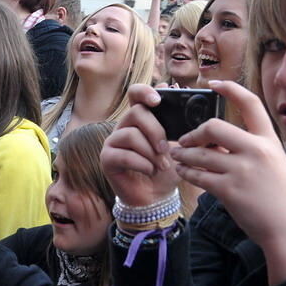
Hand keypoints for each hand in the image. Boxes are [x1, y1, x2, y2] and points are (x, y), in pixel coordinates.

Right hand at [100, 84, 180, 206]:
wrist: (157, 197)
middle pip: (136, 112)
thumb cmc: (166, 169)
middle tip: (165, 149)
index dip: (144, 92)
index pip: (135, 94)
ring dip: (150, 152)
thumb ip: (177, 120)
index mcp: (140, 118)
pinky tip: (149, 171)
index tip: (158, 101)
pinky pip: (123, 155)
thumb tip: (177, 88)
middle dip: (155, 131)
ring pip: (131, 134)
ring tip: (161, 166)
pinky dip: (142, 164)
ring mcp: (113, 141)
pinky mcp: (107, 158)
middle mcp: (123, 126)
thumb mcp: (177, 144)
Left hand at [169, 82, 285, 277]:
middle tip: (184, 140)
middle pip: (213, 126)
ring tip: (177, 157)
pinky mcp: (229, 190)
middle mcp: (256, 151)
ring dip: (183, 155)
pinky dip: (186, 173)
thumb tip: (214, 143)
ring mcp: (242, 170)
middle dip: (194, 133)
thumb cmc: (280, 199)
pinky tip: (183, 172)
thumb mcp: (274, 165)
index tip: (212, 83)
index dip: (230, 89)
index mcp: (269, 141)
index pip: (250, 104)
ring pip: (200, 153)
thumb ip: (249, 150)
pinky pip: (198, 175)